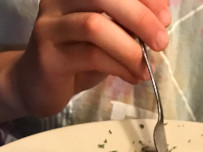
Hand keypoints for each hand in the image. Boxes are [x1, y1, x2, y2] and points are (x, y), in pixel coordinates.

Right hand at [10, 0, 170, 117]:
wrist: (38, 85)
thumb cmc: (77, 55)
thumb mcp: (107, 32)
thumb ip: (128, 21)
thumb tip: (162, 15)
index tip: (165, 16)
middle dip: (139, 17)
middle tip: (161, 41)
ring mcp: (49, 26)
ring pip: (94, 26)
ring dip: (129, 47)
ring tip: (146, 66)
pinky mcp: (48, 56)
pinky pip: (90, 56)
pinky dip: (118, 67)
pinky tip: (133, 77)